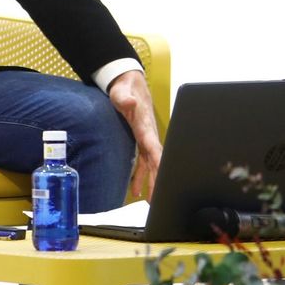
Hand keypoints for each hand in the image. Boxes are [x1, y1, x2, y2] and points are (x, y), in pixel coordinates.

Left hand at [107, 70, 162, 199]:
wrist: (129, 83)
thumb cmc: (125, 88)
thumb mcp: (121, 91)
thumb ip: (124, 97)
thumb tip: (130, 101)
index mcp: (144, 125)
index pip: (154, 145)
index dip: (159, 160)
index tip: (163, 173)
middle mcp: (148, 134)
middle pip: (155, 160)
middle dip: (158, 178)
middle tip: (158, 197)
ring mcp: (145, 138)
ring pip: (150, 164)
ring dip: (150, 181)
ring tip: (149, 201)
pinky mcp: (140, 140)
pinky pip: (143, 162)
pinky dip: (140, 176)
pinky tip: (136, 190)